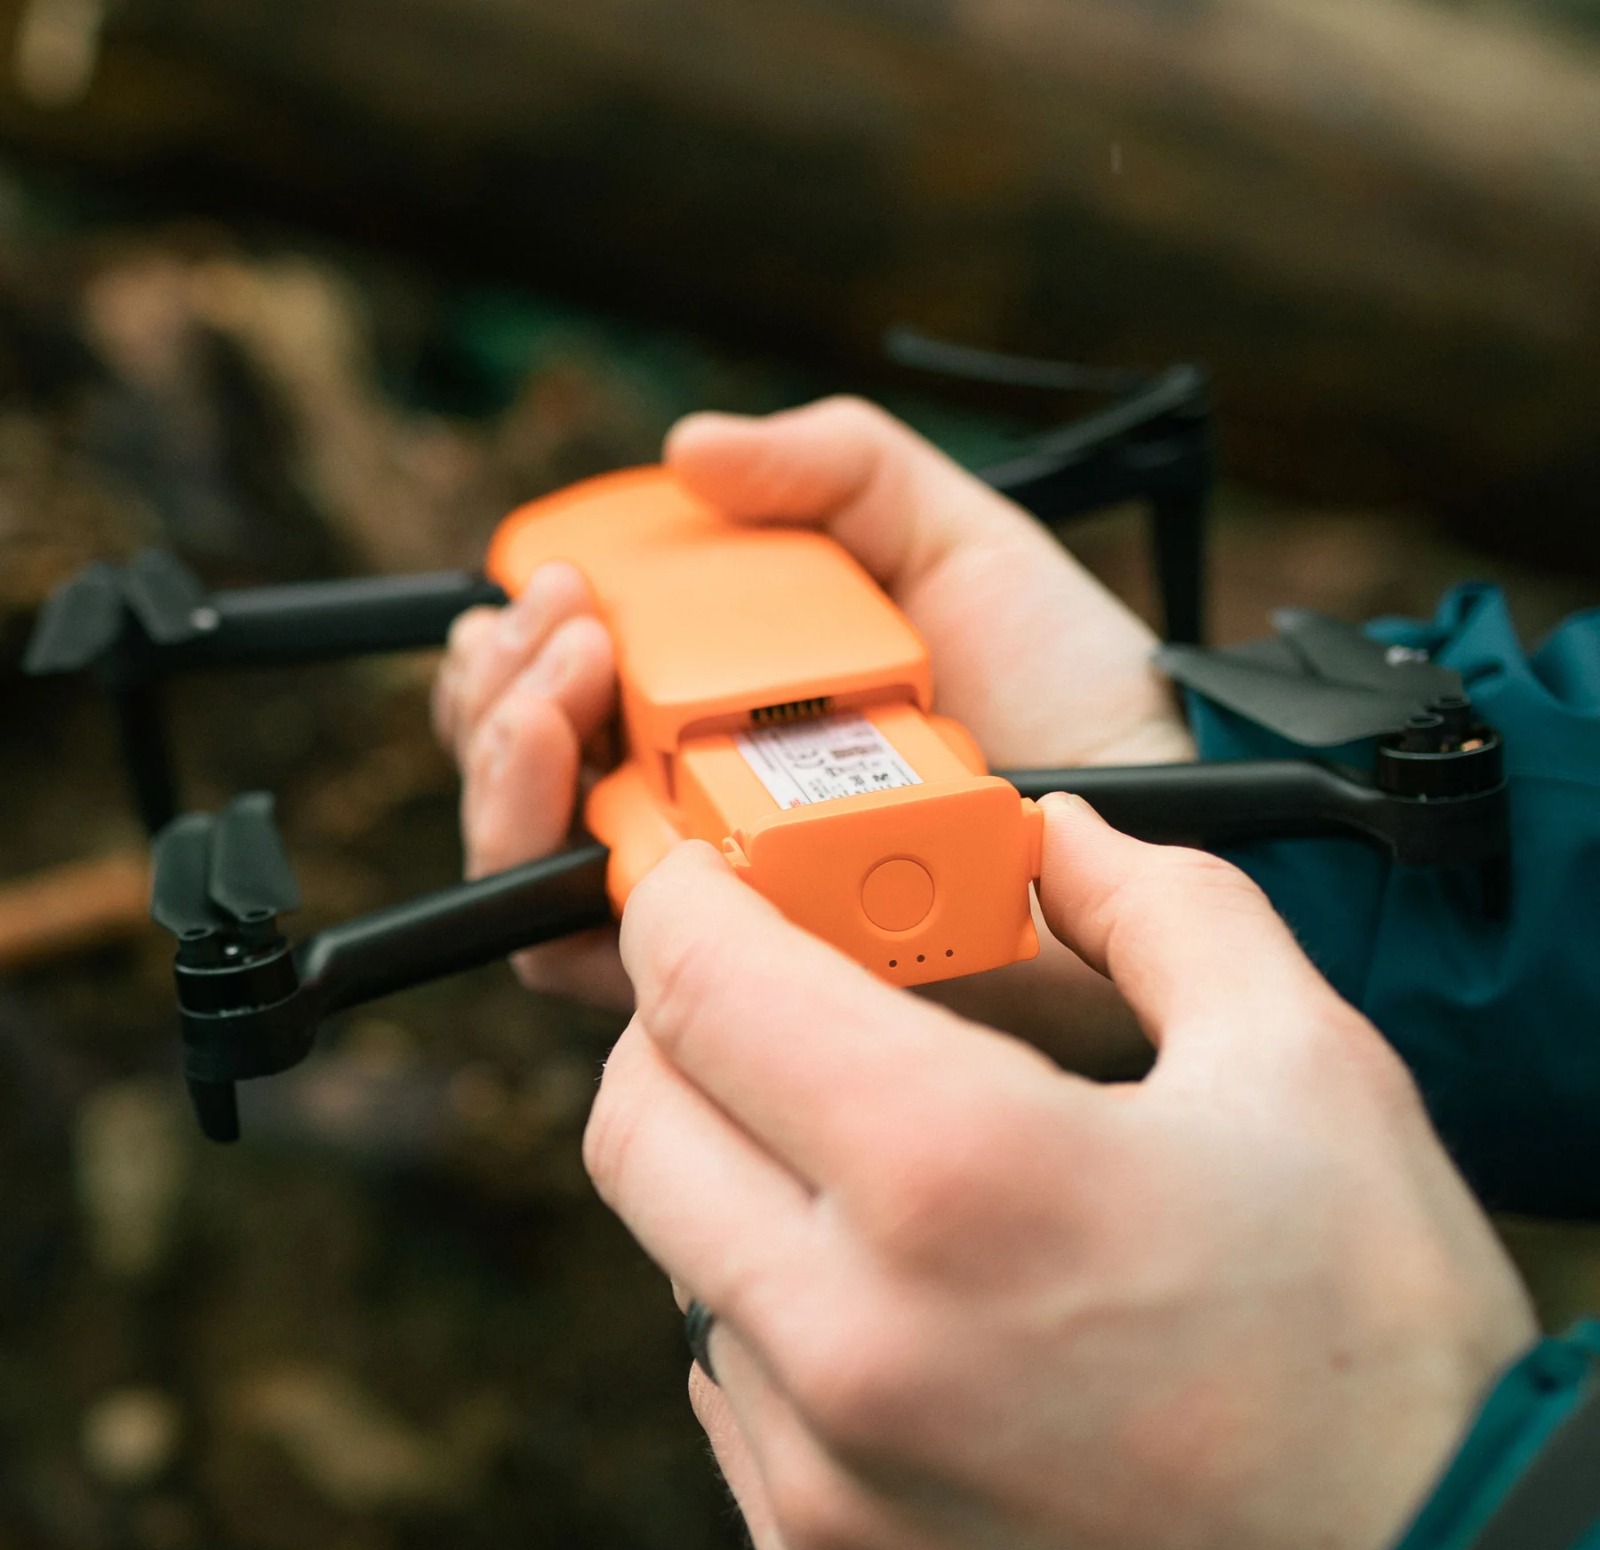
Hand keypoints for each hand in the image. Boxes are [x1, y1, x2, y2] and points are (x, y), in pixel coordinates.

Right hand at [434, 399, 1192, 1043]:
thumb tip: (690, 446)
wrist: (1159, 808)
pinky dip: (560, 872)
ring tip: (568, 682)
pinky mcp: (739, 974)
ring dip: (509, 763)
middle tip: (561, 630)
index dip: (520, 639)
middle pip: (525, 767)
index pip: (565, 683)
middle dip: (498, 693)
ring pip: (530, 858)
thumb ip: (838, 470)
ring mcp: (713, 892)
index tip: (553, 581)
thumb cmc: (1069, 687)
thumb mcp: (951, 540)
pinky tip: (610, 799)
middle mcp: (697, 802)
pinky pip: (592, 956)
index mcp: (725, 704)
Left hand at [584, 796, 1535, 1549]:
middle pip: (639, 1123)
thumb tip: (1060, 841)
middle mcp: (853, 1344)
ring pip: (680, 1258)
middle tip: (784, 997)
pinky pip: (733, 1390)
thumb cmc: (1379, 1348)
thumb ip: (1160, 908)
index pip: (703, 987)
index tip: (714, 881)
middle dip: (689, 1029)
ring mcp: (826, 1481)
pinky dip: (781, 1311)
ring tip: (886, 1160)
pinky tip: (908, 1297)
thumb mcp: (1304, 1066)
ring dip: (745, 1174)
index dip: (685, 902)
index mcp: (957, 1177)